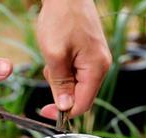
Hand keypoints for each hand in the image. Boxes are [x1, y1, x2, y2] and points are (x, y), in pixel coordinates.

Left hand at [37, 0, 110, 118]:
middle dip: (61, 89)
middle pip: (81, 95)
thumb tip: (65, 108)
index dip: (63, 112)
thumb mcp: (54, 54)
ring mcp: (98, 59)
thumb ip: (60, 84)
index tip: (43, 111)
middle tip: (48, 68)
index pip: (83, 104)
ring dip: (60, 76)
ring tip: (53, 54)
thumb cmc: (62, 19)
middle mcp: (102, 66)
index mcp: (97, 69)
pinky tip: (57, 51)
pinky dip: (64, 67)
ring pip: (78, 83)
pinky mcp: (91, 53)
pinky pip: (77, 71)